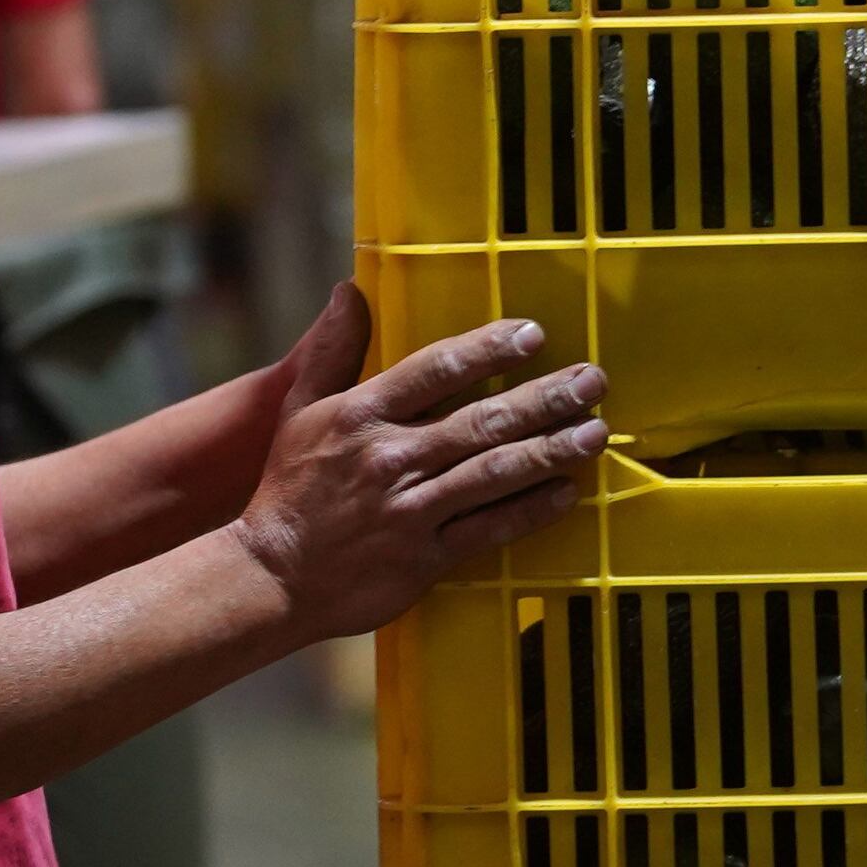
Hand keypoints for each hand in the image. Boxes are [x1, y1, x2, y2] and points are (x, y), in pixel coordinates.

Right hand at [229, 303, 606, 642]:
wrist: (271, 577)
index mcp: (363, 414)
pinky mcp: (424, 558)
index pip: (437, 369)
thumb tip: (348, 289)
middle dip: (545, 398)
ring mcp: (411, 509)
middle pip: (482, 420)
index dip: (490, 349)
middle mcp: (392, 457)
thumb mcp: (300, 410)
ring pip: (494, 473)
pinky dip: (530, 511)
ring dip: (551, 450)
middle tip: (593, 381)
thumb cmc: (289, 489)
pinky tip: (566, 492)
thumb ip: (332, 349)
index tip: (533, 335)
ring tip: (595, 431)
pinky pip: (488, 530)